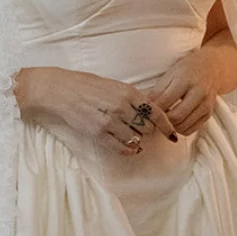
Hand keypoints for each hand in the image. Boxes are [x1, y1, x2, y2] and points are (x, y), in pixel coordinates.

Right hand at [15, 65, 176, 156]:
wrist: (62, 91)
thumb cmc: (88, 85)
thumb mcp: (115, 85)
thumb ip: (132, 97)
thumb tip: (149, 111)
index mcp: (129, 92)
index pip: (156, 113)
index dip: (167, 126)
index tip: (173, 136)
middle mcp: (122, 107)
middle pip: (148, 128)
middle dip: (150, 132)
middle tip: (147, 132)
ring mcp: (110, 121)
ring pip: (136, 139)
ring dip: (138, 140)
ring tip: (136, 138)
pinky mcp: (98, 133)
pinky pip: (120, 147)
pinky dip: (129, 150)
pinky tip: (131, 148)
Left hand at [153, 47, 226, 136]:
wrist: (212, 68)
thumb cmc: (187, 69)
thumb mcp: (170, 74)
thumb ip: (157, 92)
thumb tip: (145, 109)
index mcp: (186, 79)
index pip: (165, 101)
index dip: (153, 109)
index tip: (146, 111)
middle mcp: (199, 92)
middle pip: (176, 116)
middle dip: (162, 121)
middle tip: (154, 118)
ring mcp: (206, 104)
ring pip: (183, 126)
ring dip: (170, 126)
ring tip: (164, 118)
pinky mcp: (208, 114)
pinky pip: (190, 130)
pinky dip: (179, 129)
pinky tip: (175, 121)